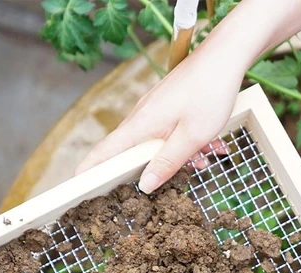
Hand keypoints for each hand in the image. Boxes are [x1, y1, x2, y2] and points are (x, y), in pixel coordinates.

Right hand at [75, 0, 300, 191]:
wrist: (225, 57)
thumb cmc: (210, 93)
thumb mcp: (192, 136)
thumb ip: (167, 163)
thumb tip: (144, 186)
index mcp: (141, 125)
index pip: (104, 152)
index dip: (88, 171)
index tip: (75, 187)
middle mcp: (142, 118)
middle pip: (133, 155)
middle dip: (154, 171)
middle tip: (175, 177)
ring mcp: (154, 112)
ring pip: (157, 146)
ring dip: (179, 156)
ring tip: (206, 156)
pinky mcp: (166, 109)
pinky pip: (169, 135)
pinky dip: (185, 143)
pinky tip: (209, 145)